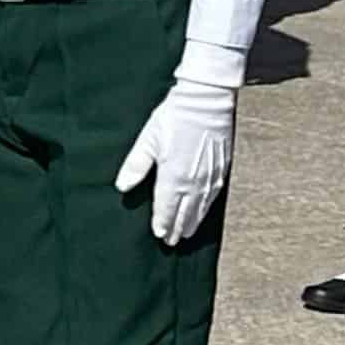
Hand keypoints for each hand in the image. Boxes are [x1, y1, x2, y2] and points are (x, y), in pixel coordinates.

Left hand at [115, 80, 237, 246]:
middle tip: (172, 243)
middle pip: (185, 212)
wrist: (207, 101)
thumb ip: (136, 165)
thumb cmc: (173, 117)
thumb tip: (122, 187)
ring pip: (202, 207)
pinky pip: (214, 196)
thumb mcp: (147, 140)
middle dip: (178, 227)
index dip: (163, 223)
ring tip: (186, 234)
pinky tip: (204, 212)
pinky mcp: (222, 168)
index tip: (160, 236)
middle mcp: (194, 180)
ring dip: (193, 221)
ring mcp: (211, 175)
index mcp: (174, 175)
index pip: (167, 207)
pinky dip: (207, 208)